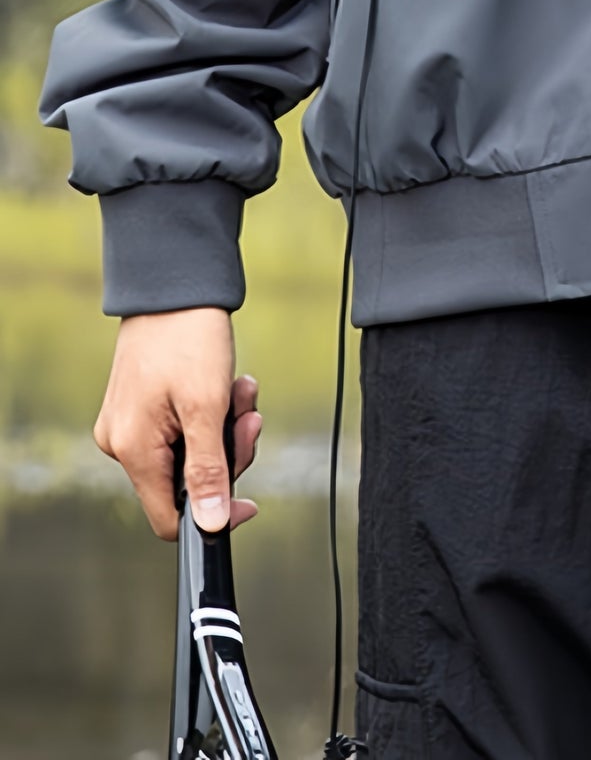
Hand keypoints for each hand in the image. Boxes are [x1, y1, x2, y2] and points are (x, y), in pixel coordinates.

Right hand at [92, 308, 262, 540]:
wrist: (175, 283)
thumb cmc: (189, 338)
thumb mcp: (207, 407)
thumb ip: (209, 470)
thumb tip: (212, 525)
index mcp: (132, 450)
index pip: (169, 517)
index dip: (212, 515)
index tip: (248, 500)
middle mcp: (123, 443)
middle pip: (186, 483)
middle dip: (227, 453)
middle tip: (249, 419)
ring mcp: (131, 423)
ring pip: (191, 452)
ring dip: (226, 427)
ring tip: (242, 391)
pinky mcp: (143, 406)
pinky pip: (184, 427)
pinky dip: (213, 411)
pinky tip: (231, 384)